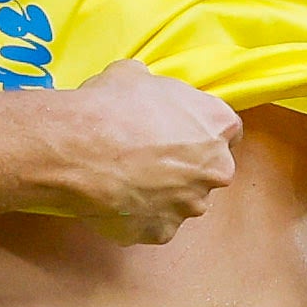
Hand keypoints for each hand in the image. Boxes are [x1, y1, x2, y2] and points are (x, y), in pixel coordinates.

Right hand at [28, 62, 240, 242]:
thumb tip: (145, 89)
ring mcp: (190, 205)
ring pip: (182, 200)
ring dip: (162, 192)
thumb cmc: (110, 107)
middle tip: (150, 156)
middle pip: (209, 170)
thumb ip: (156, 90)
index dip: (201, 131)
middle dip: (186, 165)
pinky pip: (155, 223)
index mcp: (218, 125)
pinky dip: (139, 215)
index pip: (228, 131)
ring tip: (127, 178)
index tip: (182, 132)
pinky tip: (116, 198)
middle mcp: (215, 169)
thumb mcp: (135, 75)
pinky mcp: (163, 231)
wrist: (78, 148)